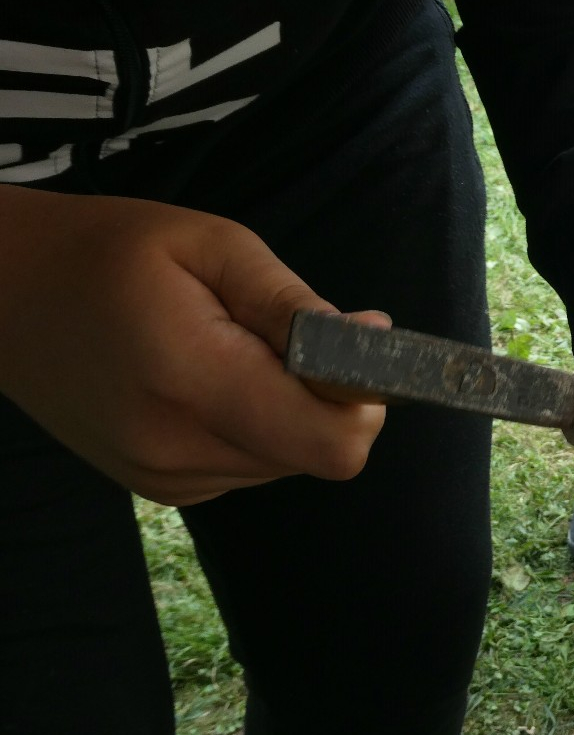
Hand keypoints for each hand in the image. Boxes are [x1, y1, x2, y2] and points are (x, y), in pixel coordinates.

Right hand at [0, 187, 387, 506]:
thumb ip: (297, 305)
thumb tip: (375, 342)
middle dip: (324, 396)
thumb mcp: (214, 246)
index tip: (344, 351)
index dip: (362, 401)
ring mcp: (168, 479)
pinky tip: (205, 379)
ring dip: (285, 408)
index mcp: (194, 383)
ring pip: (290, 460)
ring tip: (225, 350)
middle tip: (273, 335)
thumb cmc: (110, 253)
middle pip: (319, 452)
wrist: (3, 296)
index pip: (334, 444)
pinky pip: (252, 464)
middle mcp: (180, 450)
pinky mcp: (165, 489)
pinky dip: (253, 423)